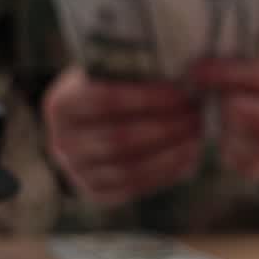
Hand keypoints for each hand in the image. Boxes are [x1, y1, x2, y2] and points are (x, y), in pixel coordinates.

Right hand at [42, 67, 201, 206]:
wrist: (98, 115)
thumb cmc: (115, 82)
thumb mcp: (115, 66)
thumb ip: (136, 65)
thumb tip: (182, 67)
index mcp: (61, 105)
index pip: (104, 101)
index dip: (146, 98)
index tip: (182, 92)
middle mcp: (62, 142)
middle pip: (119, 139)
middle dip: (165, 127)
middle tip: (196, 113)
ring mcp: (76, 171)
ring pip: (128, 168)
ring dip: (170, 152)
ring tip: (198, 134)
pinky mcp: (95, 192)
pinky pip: (133, 188)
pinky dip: (165, 173)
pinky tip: (190, 156)